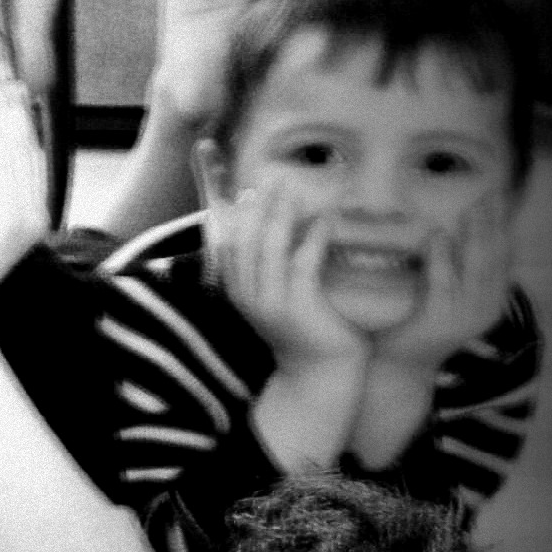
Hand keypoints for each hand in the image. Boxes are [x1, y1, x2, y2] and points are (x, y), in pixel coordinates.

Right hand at [210, 182, 369, 376]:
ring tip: (294, 190)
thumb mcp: (276, 300)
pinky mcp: (298, 305)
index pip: (227, 247)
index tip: (247, 191)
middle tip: (274, 179)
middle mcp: (248, 296)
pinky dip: (313, 237)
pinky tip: (325, 219)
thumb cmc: (303, 332)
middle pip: (246, 240)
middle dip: (258, 207)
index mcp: (238, 293)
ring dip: (282, 215)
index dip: (234, 217)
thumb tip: (279, 232)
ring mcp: (271, 301)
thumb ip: (271, 272)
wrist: (319, 372)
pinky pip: (302, 263)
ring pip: (269, 248)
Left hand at [374, 188, 518, 379]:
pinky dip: (442, 256)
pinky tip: (439, 235)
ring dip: (474, 233)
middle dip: (494, 223)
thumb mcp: (446, 297)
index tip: (499, 201)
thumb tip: (455, 235)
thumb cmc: (418, 328)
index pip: (504, 259)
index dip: (503, 228)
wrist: (400, 366)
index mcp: (491, 302)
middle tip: (490, 193)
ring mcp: (466, 315)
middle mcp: (486, 308)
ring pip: (476, 266)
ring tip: (472, 206)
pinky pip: (444, 281)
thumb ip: (456, 273)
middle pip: (495, 257)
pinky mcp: (440, 318)